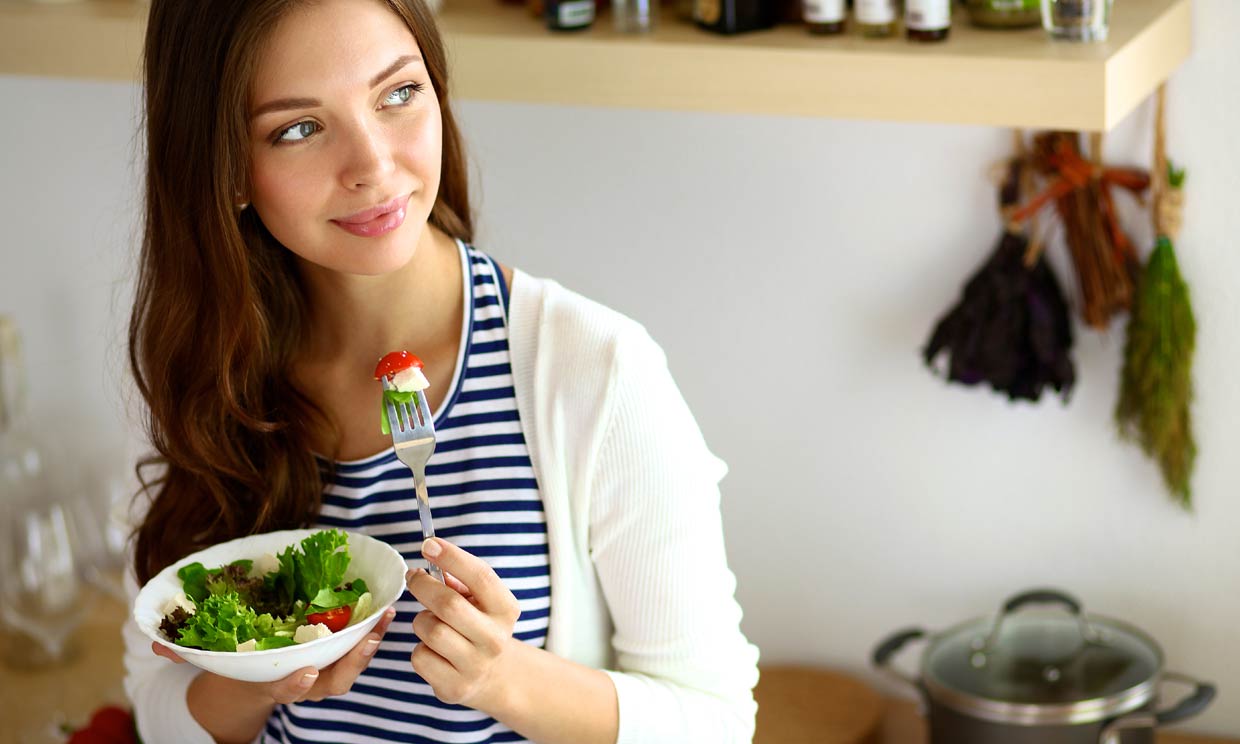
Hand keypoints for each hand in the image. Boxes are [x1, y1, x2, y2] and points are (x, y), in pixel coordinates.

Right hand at [152, 605, 397, 703]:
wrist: (253, 680)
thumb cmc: (237, 664)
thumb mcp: (212, 659)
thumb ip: (187, 652)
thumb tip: (156, 644)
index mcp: (274, 684)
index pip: (287, 689)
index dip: (296, 685)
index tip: (303, 674)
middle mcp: (304, 681)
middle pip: (334, 681)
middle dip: (353, 662)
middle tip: (368, 640)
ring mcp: (323, 669)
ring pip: (352, 665)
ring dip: (371, 642)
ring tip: (385, 617)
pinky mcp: (338, 652)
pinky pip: (359, 645)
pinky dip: (373, 628)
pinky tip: (385, 604)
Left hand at [405, 537, 520, 708]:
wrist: (493, 676)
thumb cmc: (480, 625)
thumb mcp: (481, 600)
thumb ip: (460, 580)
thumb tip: (431, 560)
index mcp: (506, 609)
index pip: (481, 576)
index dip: (453, 557)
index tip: (428, 543)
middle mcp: (495, 639)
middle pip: (448, 605)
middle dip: (423, 586)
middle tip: (413, 577)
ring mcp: (475, 666)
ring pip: (430, 631)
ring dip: (422, 620)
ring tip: (431, 622)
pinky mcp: (454, 687)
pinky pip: (420, 657)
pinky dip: (420, 649)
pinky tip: (433, 650)